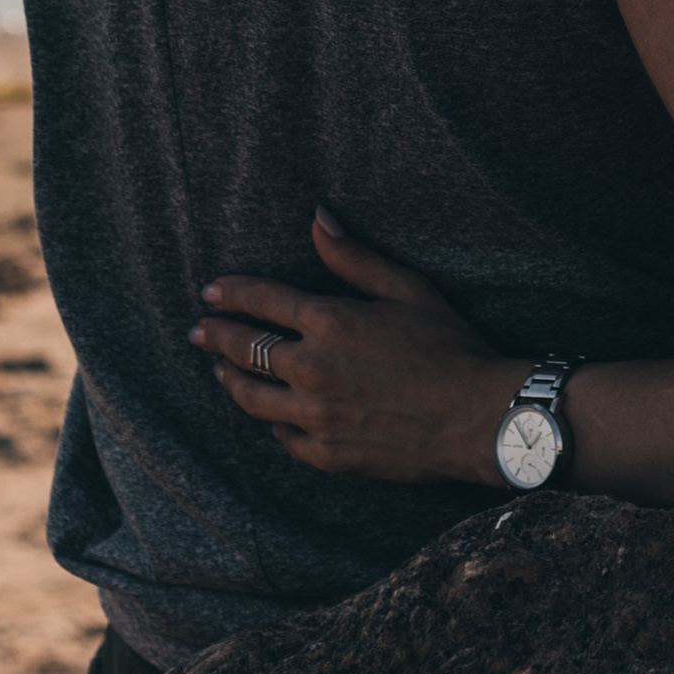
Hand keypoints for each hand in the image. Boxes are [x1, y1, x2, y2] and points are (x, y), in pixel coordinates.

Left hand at [189, 212, 523, 483]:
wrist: (475, 417)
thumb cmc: (449, 347)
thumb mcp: (407, 289)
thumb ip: (354, 258)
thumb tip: (317, 219)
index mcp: (331, 323)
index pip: (264, 301)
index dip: (233, 293)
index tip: (211, 291)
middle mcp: (312, 369)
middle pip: (246, 350)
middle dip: (216, 336)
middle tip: (198, 330)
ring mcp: (316, 416)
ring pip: (254, 398)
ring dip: (230, 380)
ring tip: (219, 372)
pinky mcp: (327, 454)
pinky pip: (284, 437)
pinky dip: (272, 423)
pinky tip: (269, 417)